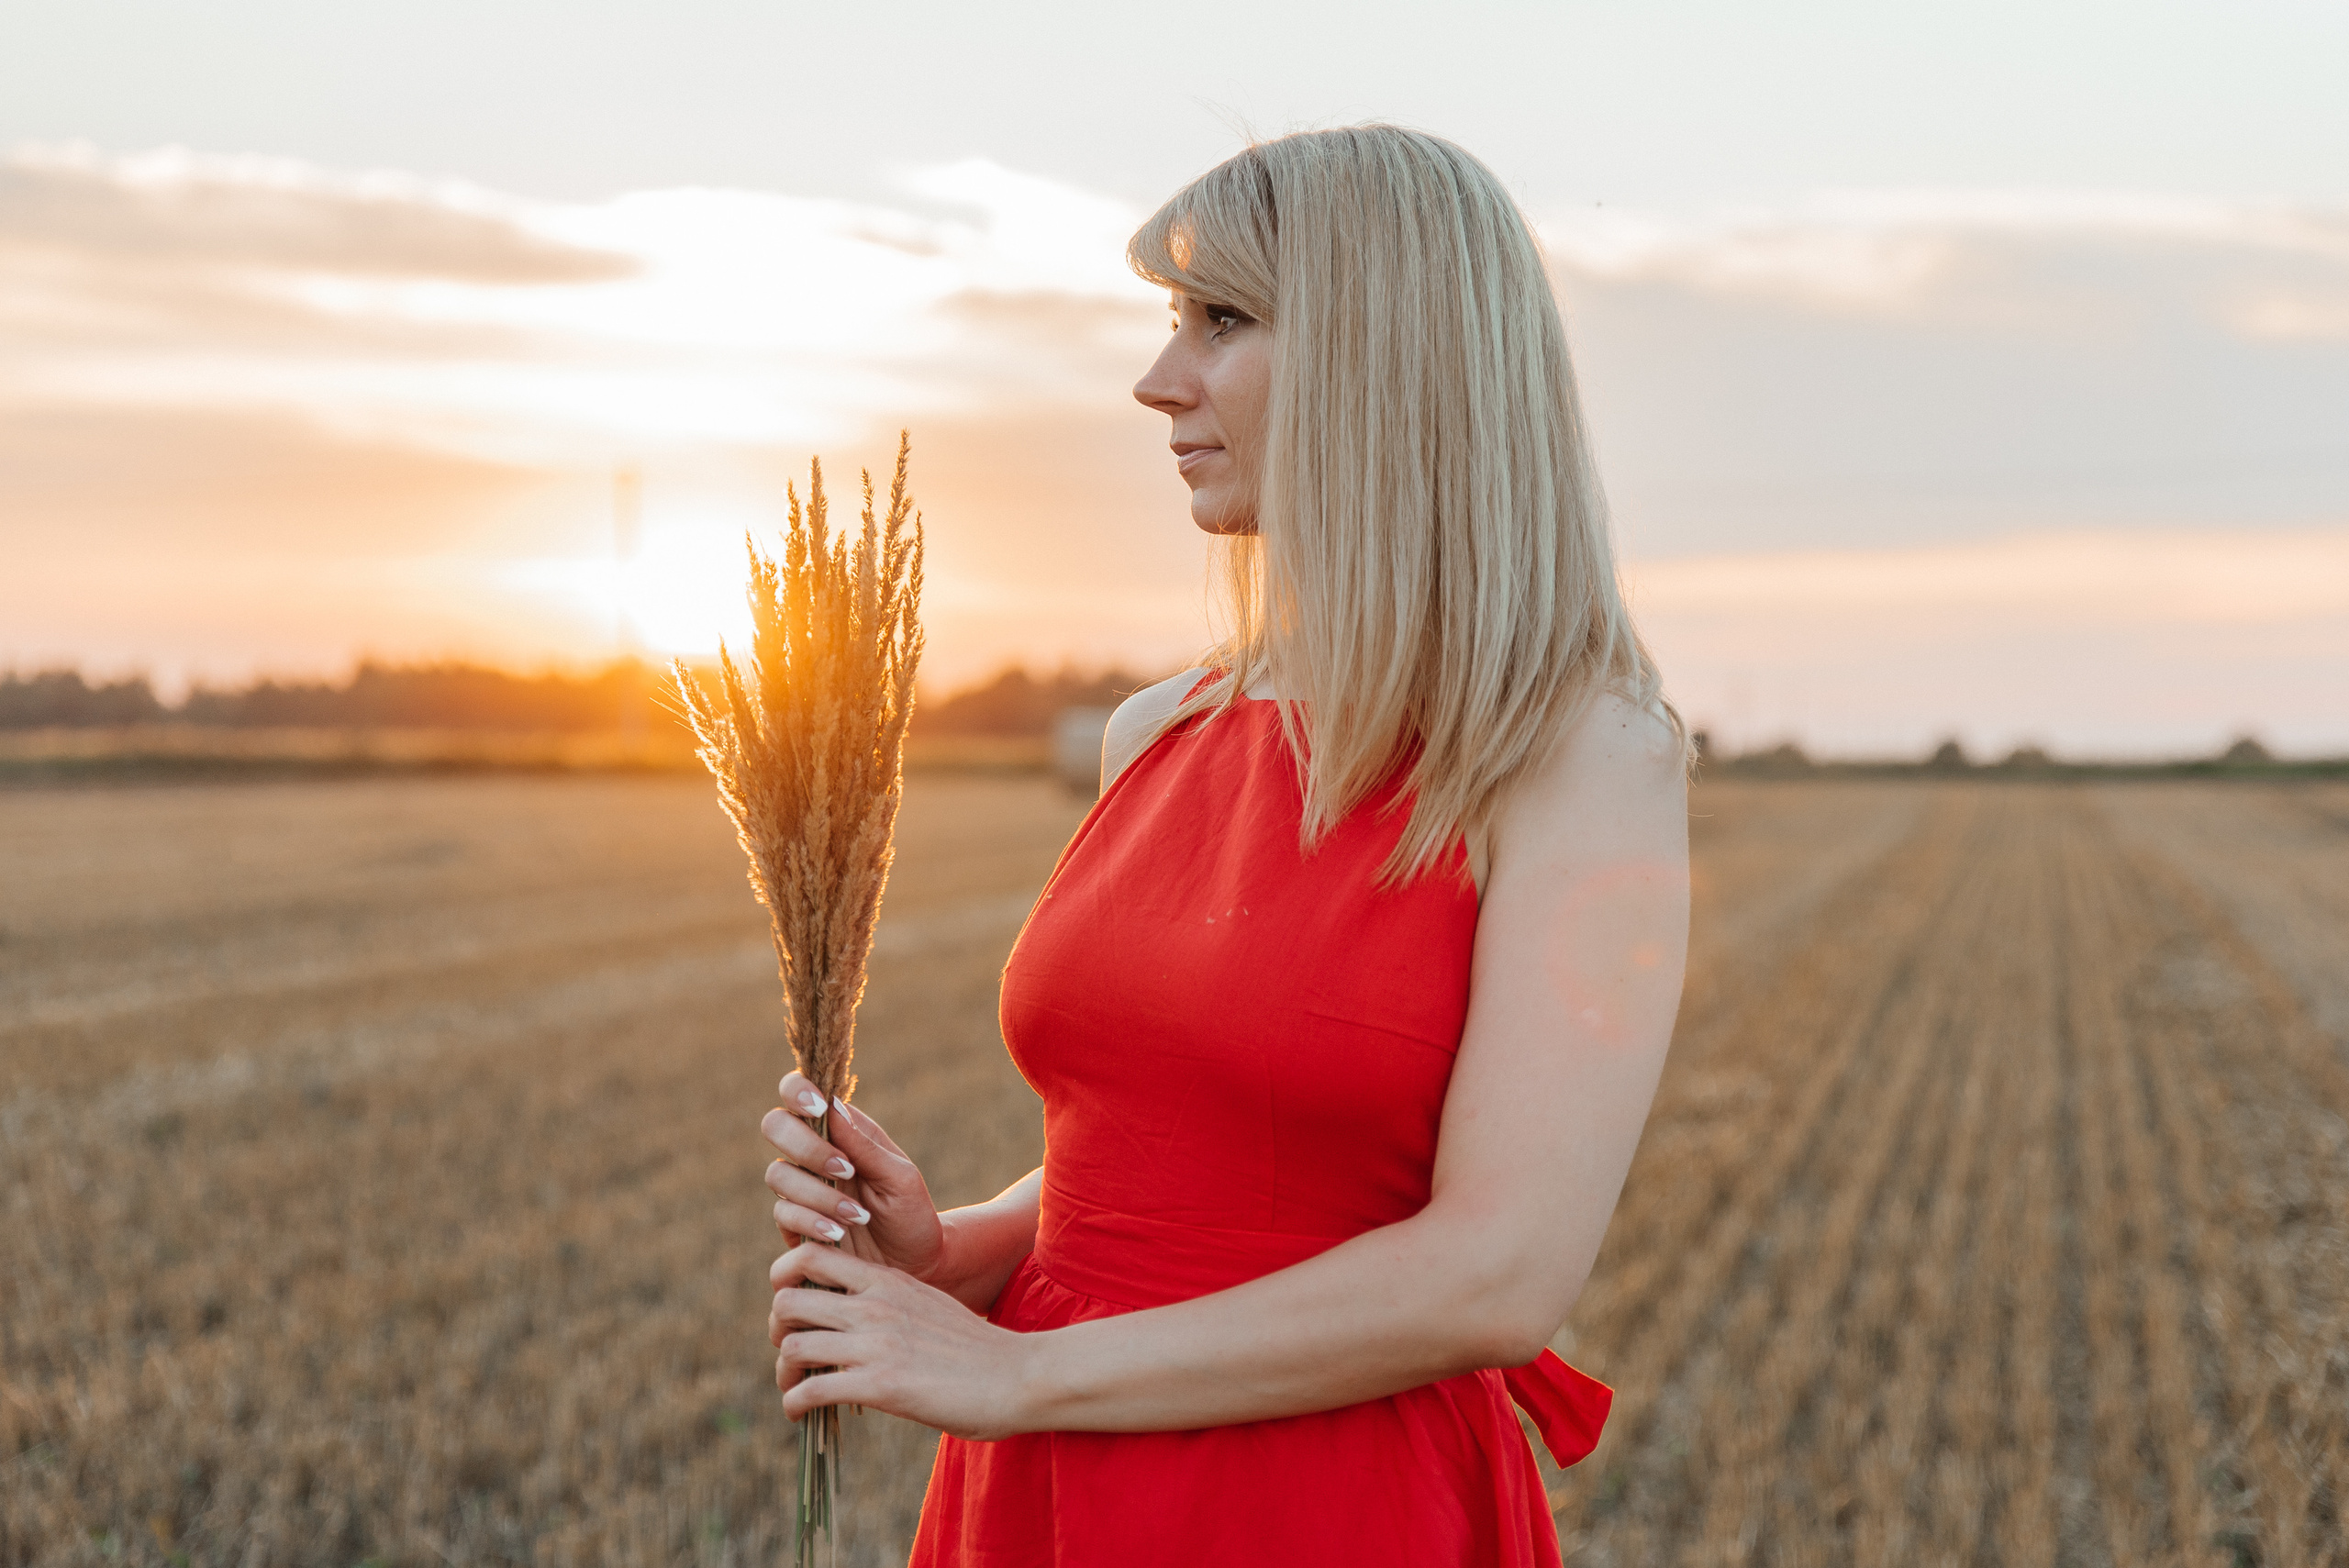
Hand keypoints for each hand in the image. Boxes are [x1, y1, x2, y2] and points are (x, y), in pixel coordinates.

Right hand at [761, 1072, 946, 1283]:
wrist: (913, 1266)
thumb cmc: (910, 1214)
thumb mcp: (899, 1178)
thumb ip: (865, 1146)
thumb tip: (832, 1107)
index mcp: (840, 1130)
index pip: (799, 1093)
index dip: (797, 1091)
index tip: (818, 1108)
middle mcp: (812, 1154)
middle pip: (774, 1126)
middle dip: (805, 1147)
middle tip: (844, 1169)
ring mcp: (800, 1189)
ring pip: (778, 1174)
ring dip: (817, 1193)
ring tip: (856, 1216)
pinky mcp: (794, 1225)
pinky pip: (783, 1214)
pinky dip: (811, 1222)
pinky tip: (839, 1234)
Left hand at [769, 1240, 1039, 1439]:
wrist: (1018, 1376)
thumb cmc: (975, 1349)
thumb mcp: (927, 1304)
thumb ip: (888, 1301)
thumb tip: (853, 1313)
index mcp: (886, 1280)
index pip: (809, 1256)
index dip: (787, 1280)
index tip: (795, 1310)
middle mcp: (875, 1304)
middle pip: (788, 1300)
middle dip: (779, 1329)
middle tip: (792, 1351)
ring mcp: (877, 1343)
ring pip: (792, 1345)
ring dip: (783, 1372)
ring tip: (794, 1387)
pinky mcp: (881, 1385)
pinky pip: (810, 1391)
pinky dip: (794, 1404)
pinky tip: (801, 1414)